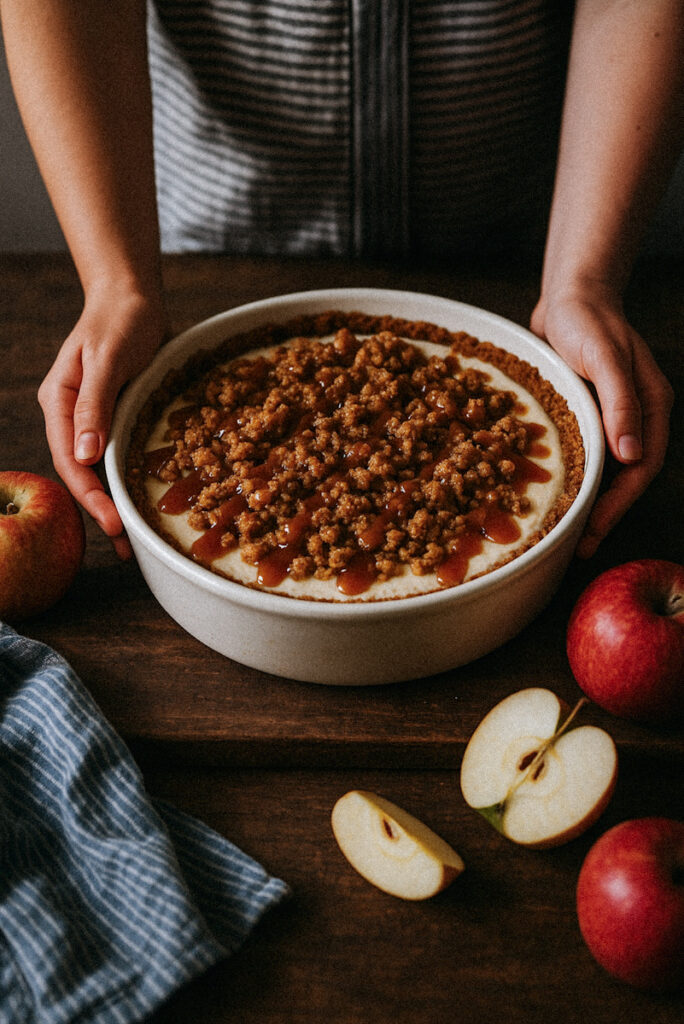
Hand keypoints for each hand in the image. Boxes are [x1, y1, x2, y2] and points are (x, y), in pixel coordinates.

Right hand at [38, 288, 166, 557]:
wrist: (132, 294)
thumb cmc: (121, 319)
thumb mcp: (109, 359)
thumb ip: (94, 405)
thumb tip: (84, 455)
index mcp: (58, 401)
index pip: (70, 460)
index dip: (90, 496)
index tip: (113, 525)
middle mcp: (68, 414)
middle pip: (80, 471)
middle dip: (100, 509)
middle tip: (126, 544)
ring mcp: (89, 416)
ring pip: (95, 468)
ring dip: (111, 500)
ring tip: (131, 537)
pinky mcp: (111, 414)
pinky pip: (113, 454)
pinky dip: (123, 479)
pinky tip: (137, 499)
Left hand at [530, 284, 673, 557]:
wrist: (570, 294)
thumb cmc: (588, 320)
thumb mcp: (605, 358)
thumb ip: (621, 403)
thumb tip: (632, 455)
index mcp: (650, 407)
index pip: (640, 470)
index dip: (617, 504)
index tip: (593, 531)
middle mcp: (635, 417)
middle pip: (625, 478)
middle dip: (603, 514)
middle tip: (577, 546)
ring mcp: (612, 416)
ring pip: (605, 470)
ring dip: (589, 500)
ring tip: (565, 530)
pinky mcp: (588, 413)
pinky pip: (585, 452)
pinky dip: (574, 474)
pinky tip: (554, 491)